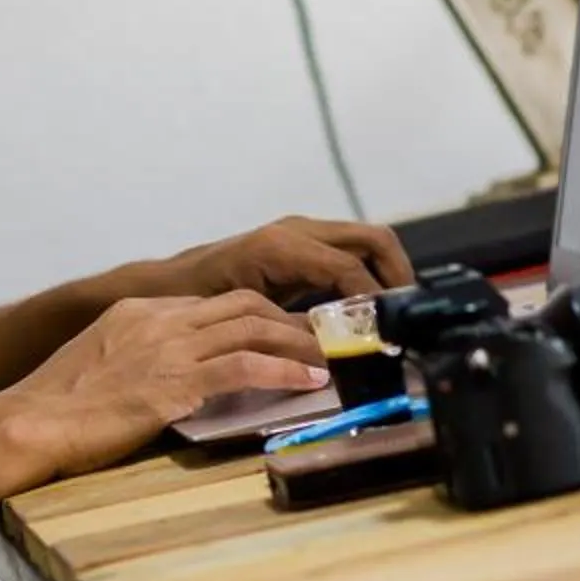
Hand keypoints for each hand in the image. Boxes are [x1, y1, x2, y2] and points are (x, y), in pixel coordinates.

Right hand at [0, 292, 329, 483]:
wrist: (26, 426)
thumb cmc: (54, 411)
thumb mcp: (99, 367)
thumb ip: (137, 361)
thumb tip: (166, 382)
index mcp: (140, 312)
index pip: (215, 303)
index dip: (259, 315)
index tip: (286, 331)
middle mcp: (159, 320)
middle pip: (245, 305)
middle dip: (290, 321)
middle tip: (323, 339)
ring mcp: (168, 349)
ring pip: (254, 329)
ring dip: (299, 343)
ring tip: (329, 358)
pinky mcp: (175, 383)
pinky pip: (245, 368)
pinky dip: (284, 372)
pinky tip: (310, 382)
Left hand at [159, 216, 415, 306]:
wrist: (171, 285)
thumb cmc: (201, 303)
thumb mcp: (247, 318)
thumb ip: (293, 329)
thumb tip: (338, 349)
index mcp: (283, 247)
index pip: (350, 267)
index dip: (375, 300)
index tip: (389, 331)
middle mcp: (299, 231)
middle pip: (374, 239)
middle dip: (398, 275)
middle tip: (408, 316)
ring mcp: (303, 233)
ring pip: (368, 242)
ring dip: (388, 274)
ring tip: (396, 315)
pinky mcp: (305, 243)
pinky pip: (352, 251)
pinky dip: (370, 274)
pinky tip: (370, 309)